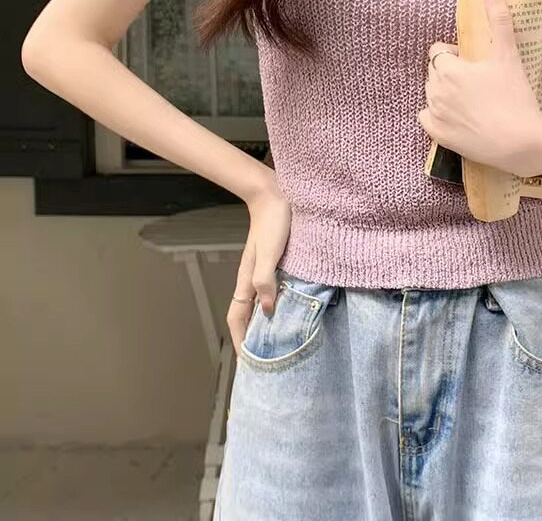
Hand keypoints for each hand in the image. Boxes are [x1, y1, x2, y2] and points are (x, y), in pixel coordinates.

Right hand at [226, 190, 291, 357]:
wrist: (275, 195)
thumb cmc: (273, 222)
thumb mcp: (270, 252)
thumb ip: (266, 279)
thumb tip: (267, 310)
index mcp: (247, 278)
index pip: (238, 316)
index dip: (240, 340)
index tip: (248, 361)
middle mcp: (253, 278)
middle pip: (247, 314)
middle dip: (251, 337)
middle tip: (265, 358)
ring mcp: (263, 270)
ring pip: (260, 303)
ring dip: (265, 323)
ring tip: (277, 340)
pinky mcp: (275, 262)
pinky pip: (272, 290)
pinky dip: (276, 304)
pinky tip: (289, 308)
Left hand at [418, 0, 541, 176]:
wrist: (521, 144)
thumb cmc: (515, 98)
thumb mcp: (508, 55)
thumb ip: (497, 16)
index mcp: (448, 68)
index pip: (438, 51)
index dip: (455, 54)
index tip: (475, 64)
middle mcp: (434, 90)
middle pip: (435, 72)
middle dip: (451, 72)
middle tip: (479, 83)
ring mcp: (434, 114)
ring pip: (431, 94)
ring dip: (445, 92)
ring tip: (473, 101)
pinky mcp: (437, 135)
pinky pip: (426, 118)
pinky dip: (438, 116)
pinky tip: (460, 118)